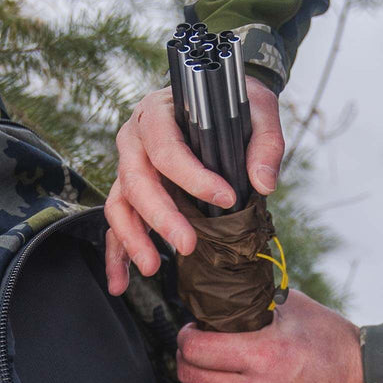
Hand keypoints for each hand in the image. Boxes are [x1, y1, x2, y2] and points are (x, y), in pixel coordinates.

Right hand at [105, 75, 284, 294]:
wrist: (218, 100)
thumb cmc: (234, 105)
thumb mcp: (258, 111)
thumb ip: (265, 144)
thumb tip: (263, 183)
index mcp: (159, 112)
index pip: (166, 147)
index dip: (192, 176)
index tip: (226, 198)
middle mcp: (135, 138)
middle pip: (137, 180)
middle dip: (161, 217)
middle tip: (187, 245)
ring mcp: (129, 165)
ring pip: (120, 204)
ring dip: (133, 239)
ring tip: (152, 268)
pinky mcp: (131, 191)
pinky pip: (118, 223)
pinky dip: (117, 254)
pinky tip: (120, 282)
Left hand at [178, 291, 367, 382]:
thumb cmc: (334, 345)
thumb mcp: (296, 309)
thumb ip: (255, 303)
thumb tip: (222, 296)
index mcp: (264, 355)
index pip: (195, 349)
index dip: (186, 336)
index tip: (193, 330)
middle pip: (191, 376)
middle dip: (185, 357)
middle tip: (195, 347)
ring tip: (202, 372)